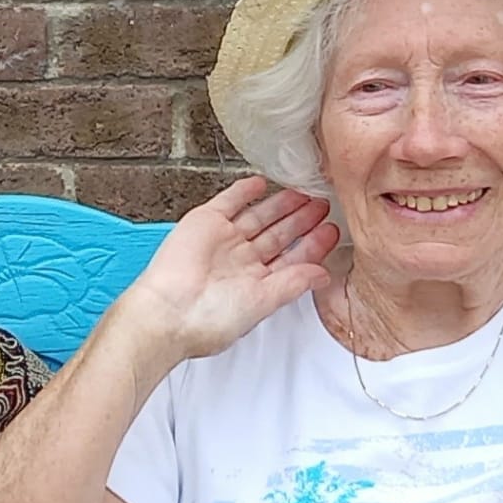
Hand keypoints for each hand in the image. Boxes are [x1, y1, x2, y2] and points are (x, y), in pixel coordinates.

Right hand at [117, 178, 337, 364]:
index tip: (332, 231)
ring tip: (305, 192)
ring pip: (260, 216)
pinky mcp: (206, 222)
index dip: (312, 245)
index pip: (292, 259)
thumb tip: (324, 275)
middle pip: (279, 234)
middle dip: (302, 220)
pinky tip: (263, 183)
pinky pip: (229, 201)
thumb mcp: (262, 303)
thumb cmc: (209, 319)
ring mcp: (224, 240)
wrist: (170, 308)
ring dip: (282, 204)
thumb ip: (293, 284)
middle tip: (324, 203)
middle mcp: (242, 260)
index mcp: (256, 284)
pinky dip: (245, 191)